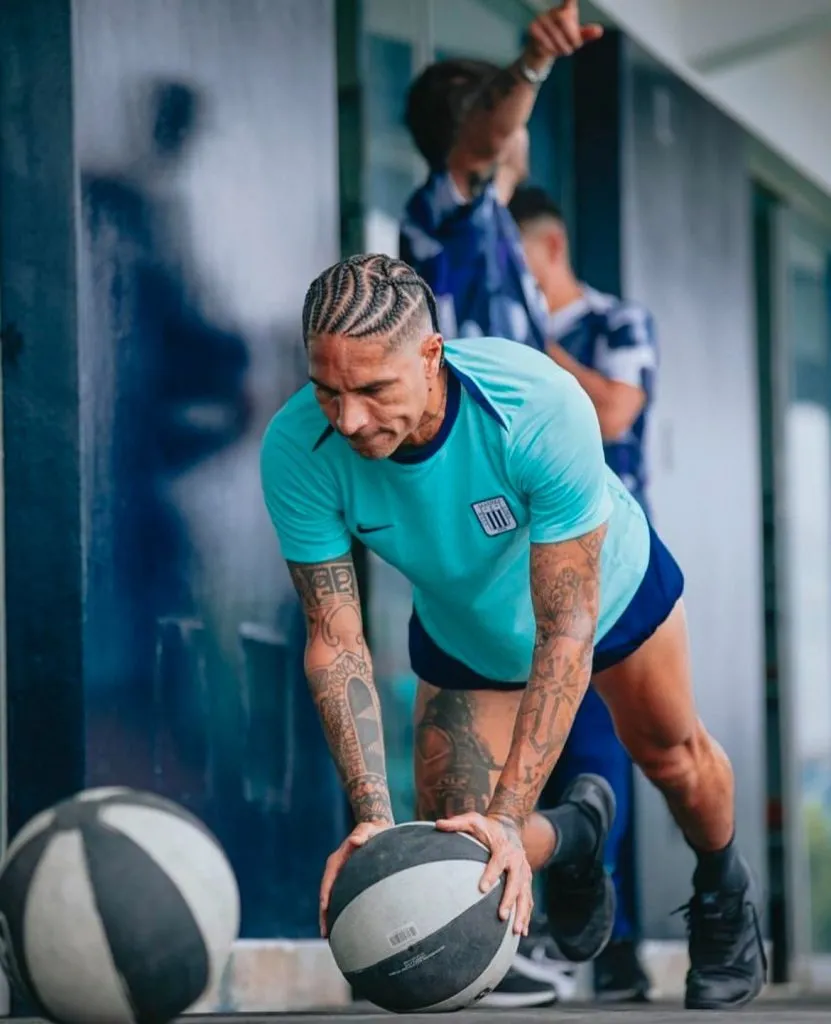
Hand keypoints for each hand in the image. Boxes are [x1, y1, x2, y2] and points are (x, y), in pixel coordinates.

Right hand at [319, 821, 392, 936]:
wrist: (376, 829)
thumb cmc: (372, 830)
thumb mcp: (367, 829)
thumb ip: (362, 833)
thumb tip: (356, 840)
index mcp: (337, 860)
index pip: (328, 879)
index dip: (325, 893)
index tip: (324, 907)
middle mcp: (336, 871)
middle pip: (327, 895)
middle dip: (324, 914)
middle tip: (325, 933)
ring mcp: (341, 878)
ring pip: (333, 900)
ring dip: (330, 917)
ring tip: (331, 938)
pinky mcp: (349, 882)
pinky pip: (342, 899)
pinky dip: (341, 913)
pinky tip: (346, 927)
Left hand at [435, 812, 531, 935]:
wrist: (509, 826)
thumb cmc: (487, 826)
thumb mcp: (473, 820)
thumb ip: (456, 823)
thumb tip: (437, 824)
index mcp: (504, 848)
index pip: (498, 862)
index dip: (491, 874)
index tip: (482, 888)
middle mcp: (517, 861)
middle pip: (516, 882)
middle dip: (510, 900)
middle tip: (501, 916)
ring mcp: (524, 872)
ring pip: (525, 894)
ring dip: (522, 913)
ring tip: (516, 931)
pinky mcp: (526, 880)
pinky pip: (528, 899)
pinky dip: (527, 915)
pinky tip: (522, 932)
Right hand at [526, 0, 603, 61]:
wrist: (542, 51)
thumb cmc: (562, 40)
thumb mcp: (576, 38)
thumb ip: (587, 34)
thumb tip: (599, 31)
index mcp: (566, 10)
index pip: (569, 0)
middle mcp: (553, 11)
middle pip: (564, 19)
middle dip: (571, 37)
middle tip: (574, 47)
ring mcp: (541, 18)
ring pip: (555, 34)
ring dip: (562, 47)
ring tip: (563, 50)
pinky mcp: (533, 28)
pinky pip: (545, 41)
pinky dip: (551, 49)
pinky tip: (551, 49)